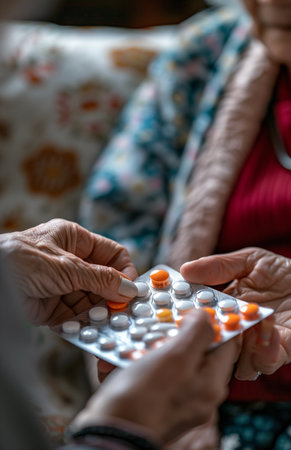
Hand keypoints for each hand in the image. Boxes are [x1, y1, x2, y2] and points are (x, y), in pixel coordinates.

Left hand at [0, 219, 137, 325]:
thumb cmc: (21, 260)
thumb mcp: (67, 267)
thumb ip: (100, 279)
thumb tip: (129, 289)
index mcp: (74, 240)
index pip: (111, 254)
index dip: (124, 270)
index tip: (132, 290)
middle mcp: (70, 262)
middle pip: (103, 280)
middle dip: (112, 296)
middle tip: (122, 311)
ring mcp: (62, 285)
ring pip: (91, 300)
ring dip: (98, 312)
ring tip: (105, 322)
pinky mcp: (53, 307)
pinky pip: (76, 316)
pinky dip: (82, 323)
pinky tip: (87, 328)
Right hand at [70, 309, 237, 443]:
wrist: (108, 435)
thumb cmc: (141, 400)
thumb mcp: (174, 357)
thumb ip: (196, 333)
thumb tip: (206, 316)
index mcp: (211, 383)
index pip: (226, 342)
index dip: (214, 319)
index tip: (197, 303)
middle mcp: (199, 393)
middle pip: (195, 348)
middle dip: (174, 331)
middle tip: (159, 321)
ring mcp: (177, 398)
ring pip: (169, 358)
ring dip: (149, 345)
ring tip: (131, 342)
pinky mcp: (155, 400)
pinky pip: (150, 371)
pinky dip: (135, 361)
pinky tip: (118, 359)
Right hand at [180, 247, 290, 379]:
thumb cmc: (287, 273)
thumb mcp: (252, 261)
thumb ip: (219, 266)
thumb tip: (184, 270)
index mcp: (227, 306)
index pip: (201, 314)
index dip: (187, 314)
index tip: (175, 308)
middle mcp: (239, 328)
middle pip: (213, 341)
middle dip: (206, 336)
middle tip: (204, 324)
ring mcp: (258, 343)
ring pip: (233, 359)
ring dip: (235, 345)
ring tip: (242, 325)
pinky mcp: (279, 352)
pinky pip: (264, 362)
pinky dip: (262, 351)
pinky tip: (266, 328)